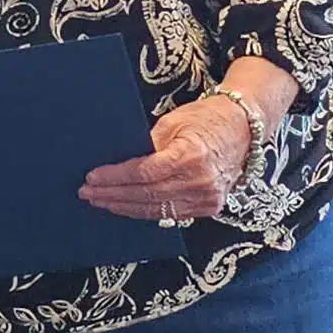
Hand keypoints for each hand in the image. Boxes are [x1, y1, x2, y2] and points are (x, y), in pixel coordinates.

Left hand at [80, 94, 254, 225]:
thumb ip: (147, 143)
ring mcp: (206, 198)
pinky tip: (127, 207)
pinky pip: (171, 214)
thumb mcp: (174, 121)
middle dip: (113, 195)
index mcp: (190, 155)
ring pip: (156, 210)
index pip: (144, 173)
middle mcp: (200, 181)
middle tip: (88, 192)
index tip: (92, 176)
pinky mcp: (209, 207)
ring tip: (102, 201)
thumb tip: (117, 160)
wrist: (245, 129)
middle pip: (146, 195)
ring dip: (125, 207)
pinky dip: (146, 212)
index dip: (115, 177)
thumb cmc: (208, 118)